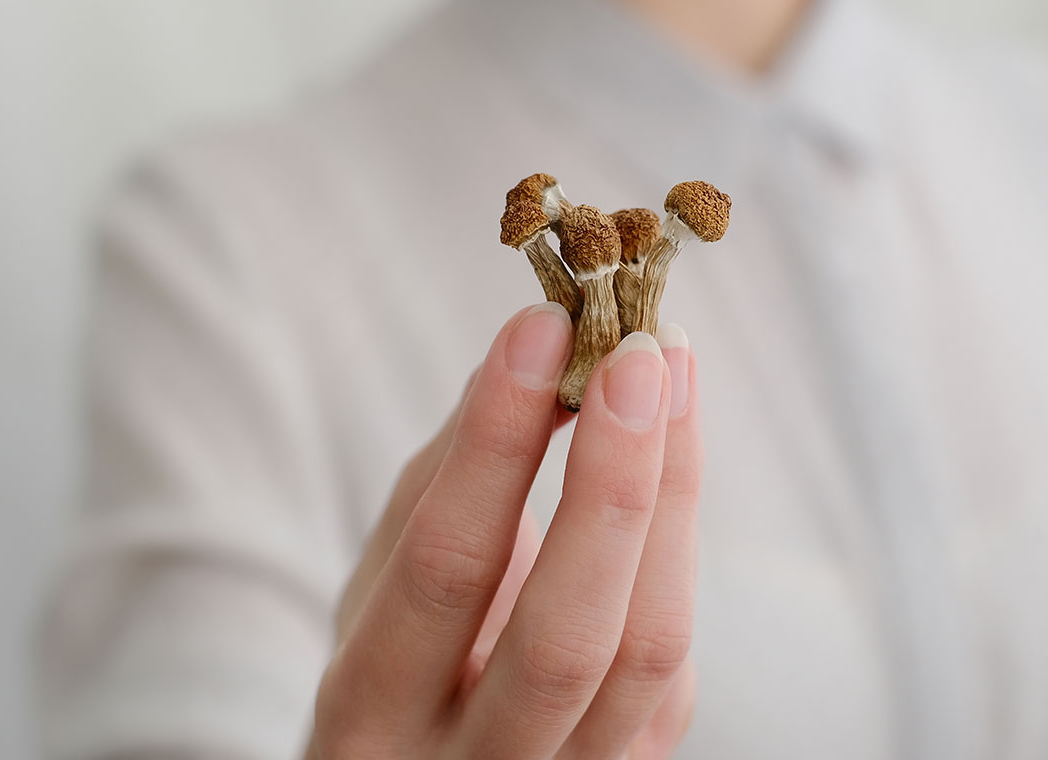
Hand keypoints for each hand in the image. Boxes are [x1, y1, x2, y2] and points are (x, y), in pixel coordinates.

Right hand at [309, 301, 701, 758]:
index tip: (538, 329)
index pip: (445, 571)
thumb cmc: (395, 665)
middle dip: (613, 482)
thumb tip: (528, 354)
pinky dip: (676, 539)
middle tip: (636, 356)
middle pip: (565, 636)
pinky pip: (673, 659)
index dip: (496, 445)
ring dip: (672, 497)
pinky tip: (669, 454)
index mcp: (372, 719)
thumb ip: (444, 482)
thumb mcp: (378, 586)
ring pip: (646, 653)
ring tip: (674, 375)